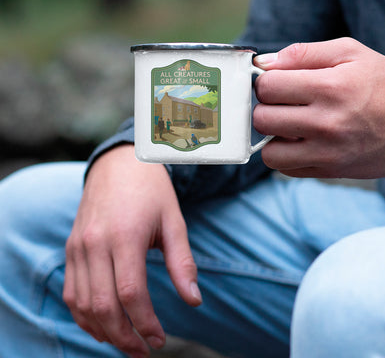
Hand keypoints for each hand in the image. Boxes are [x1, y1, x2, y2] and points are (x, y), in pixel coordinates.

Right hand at [63, 145, 201, 357]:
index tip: (159, 340)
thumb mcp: (173, 221)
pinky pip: (71, 291)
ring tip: (125, 342)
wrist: (119, 164)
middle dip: (124, 337)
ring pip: (83, 304)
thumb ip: (182, 263)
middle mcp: (95, 244)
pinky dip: (84, 314)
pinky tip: (102, 324)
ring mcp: (78, 246)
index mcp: (124, 236)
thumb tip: (194, 301)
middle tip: (144, 351)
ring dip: (102, 331)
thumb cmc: (151, 191)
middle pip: (103, 306)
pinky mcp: (71, 247)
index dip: (145, 323)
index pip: (131, 294)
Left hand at [253, 37, 384, 177]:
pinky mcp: (329, 171)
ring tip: (288, 126)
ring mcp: (327, 152)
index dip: (266, 82)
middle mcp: (326, 123)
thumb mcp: (351, 53)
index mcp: (330, 87)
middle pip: (262, 119)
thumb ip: (304, 53)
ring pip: (269, 152)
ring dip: (272, 137)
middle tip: (282, 104)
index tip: (277, 83)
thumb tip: (264, 63)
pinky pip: (286, 169)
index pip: (267, 86)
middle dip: (266, 108)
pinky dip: (286, 156)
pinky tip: (300, 142)